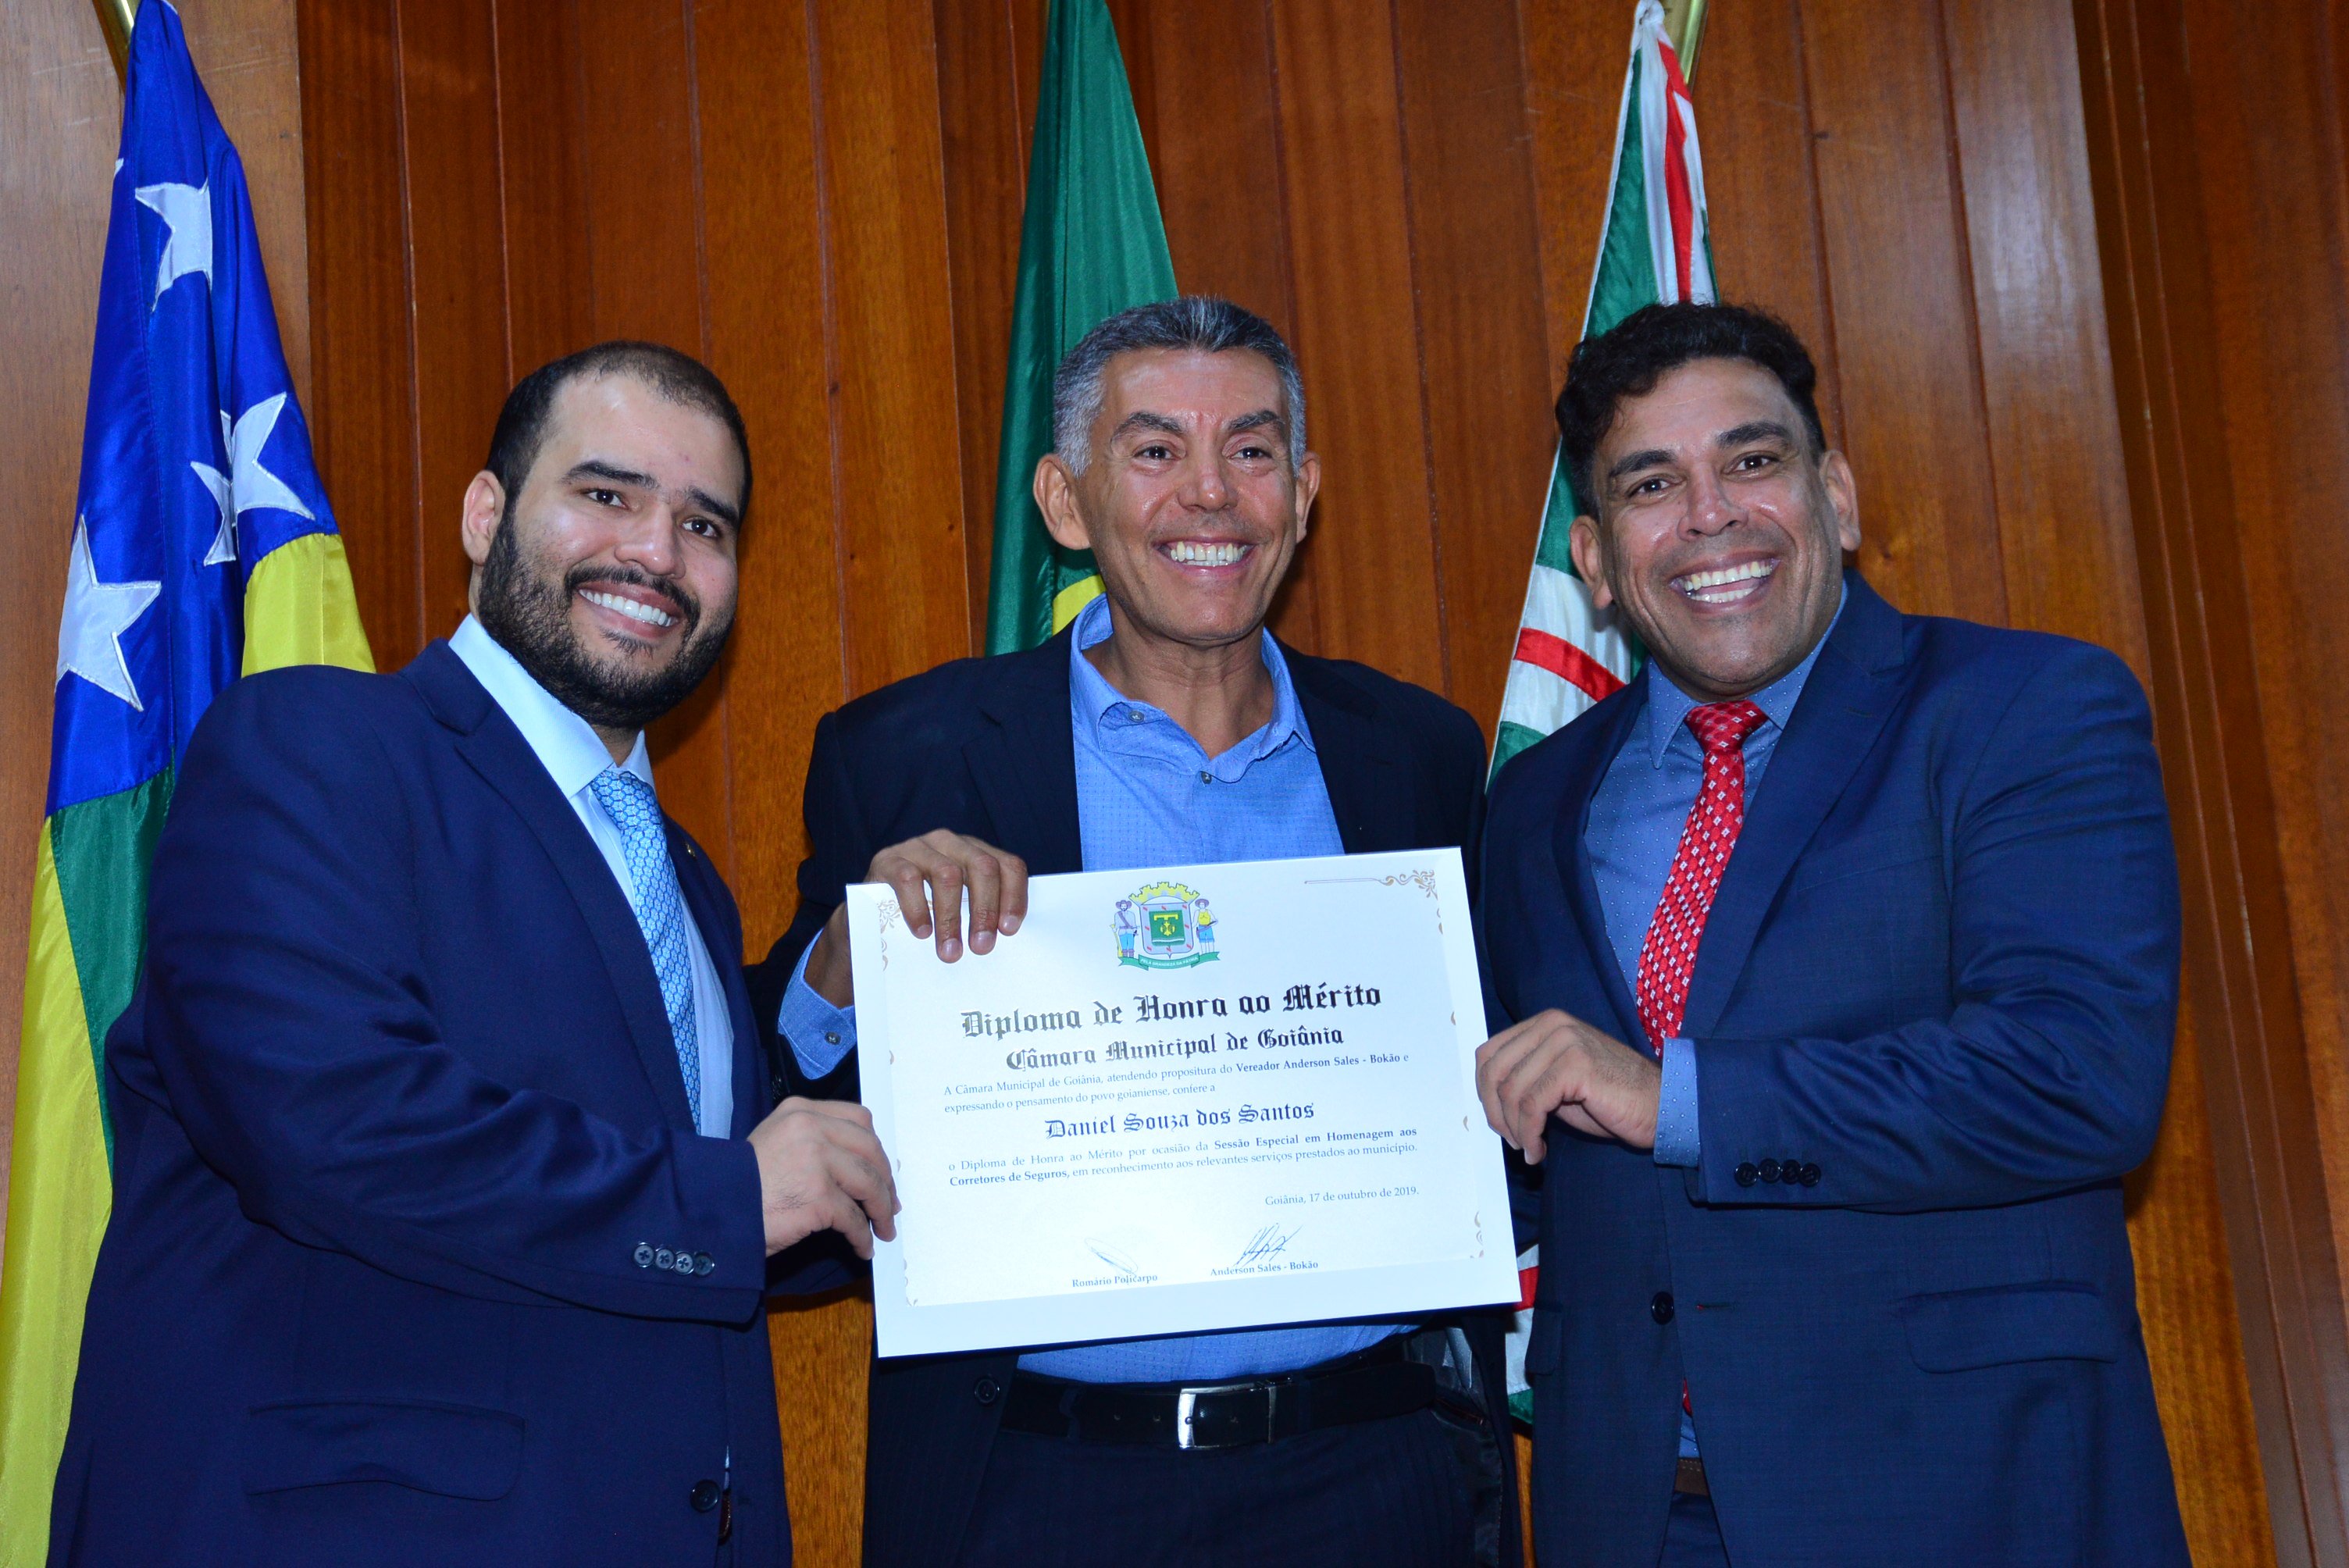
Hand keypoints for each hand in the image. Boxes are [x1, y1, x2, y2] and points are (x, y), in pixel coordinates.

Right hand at [749, 1096, 899, 1257]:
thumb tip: (857, 1166)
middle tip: (890, 1205)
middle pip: (870, 1150)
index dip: (875, 1148)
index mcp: (800, 1110)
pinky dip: (862, 1236)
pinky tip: (862, 1247)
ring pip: (868, 1184)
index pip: (859, 1119)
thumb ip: (812, 1140)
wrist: (711, 1209)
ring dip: (881, 1210)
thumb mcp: (774, 1141)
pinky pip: (853, 1218)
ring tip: (883, 1230)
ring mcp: (816, 1160)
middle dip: (885, 1181)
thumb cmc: (741, 1182)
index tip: (881, 1170)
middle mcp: (810, 1127)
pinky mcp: (818, 1195)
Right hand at [802, 831, 1028, 1006]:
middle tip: (981, 947)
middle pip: (983, 867)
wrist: (871, 915)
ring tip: (951, 952)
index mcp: (976, 852)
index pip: (1009, 866)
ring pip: (948, 874)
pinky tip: (922, 933)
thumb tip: (1004, 943)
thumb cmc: (925, 916)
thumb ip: (979, 915)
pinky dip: (919, 909)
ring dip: (952, 918)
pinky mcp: (889, 859)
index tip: (1009, 931)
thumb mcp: (957, 911)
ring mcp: (919, 846)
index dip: (1014, 897)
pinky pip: (908, 879)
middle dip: (985, 910)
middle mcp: (951, 842)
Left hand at [1474, 1009, 1660, 1161]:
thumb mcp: (1559, 1083)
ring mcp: (1564, 1041)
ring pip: (1512, 1090)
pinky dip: (1529, 1134)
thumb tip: (1488, 1100)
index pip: (1489, 1053)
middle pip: (1494, 1071)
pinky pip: (1532, 1105)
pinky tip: (1539, 1150)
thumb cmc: (1612, 1100)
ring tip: (1530, 1149)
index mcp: (1545, 1023)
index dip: (1485, 1093)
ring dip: (1515, 1129)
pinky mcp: (1575, 1065)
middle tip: (1512, 1141)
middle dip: (1495, 1114)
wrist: (1661, 1105)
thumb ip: (1526, 1079)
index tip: (1499, 1123)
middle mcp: (1552, 1025)